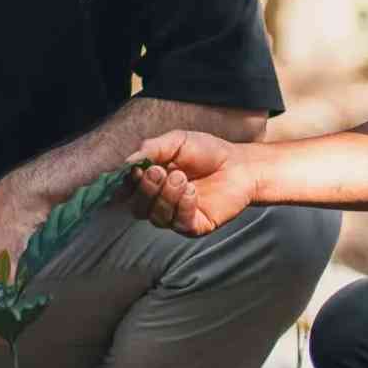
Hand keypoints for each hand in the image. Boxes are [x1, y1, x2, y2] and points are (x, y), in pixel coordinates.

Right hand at [129, 130, 256, 235]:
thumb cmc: (207, 152)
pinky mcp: (195, 226)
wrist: (240, 163)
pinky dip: (183, 206)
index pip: (127, 191)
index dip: (127, 184)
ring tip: (183, 178)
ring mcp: (176, 216)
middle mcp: (159, 202)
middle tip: (160, 172)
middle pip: (138, 209)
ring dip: (167, 196)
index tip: (137, 170)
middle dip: (145, 190)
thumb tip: (128, 162)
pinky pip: (180, 224)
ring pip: (157, 217)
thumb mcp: (177, 141)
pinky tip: (192, 191)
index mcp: (151, 182)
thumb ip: (152, 149)